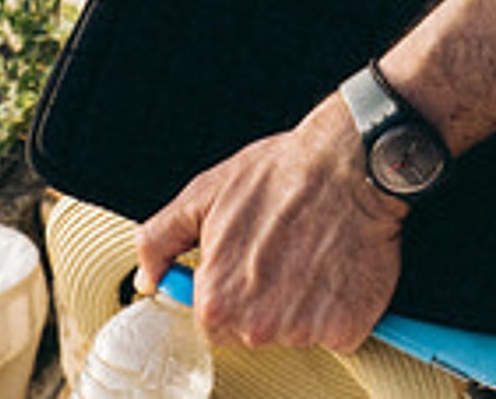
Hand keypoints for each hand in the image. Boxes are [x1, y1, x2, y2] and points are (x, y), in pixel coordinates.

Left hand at [134, 93, 408, 352]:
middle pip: (252, 330)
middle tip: (279, 249)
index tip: (245, 260)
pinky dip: (336, 306)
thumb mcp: (204, 194)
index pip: (212, 322)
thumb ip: (160, 240)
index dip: (227, 287)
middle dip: (263, 297)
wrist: (349, 164)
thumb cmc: (278, 173)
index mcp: (217, 301)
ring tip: (308, 251)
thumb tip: (146, 278)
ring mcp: (304, 332)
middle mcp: (258, 327)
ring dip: (301, 300)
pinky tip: (333, 265)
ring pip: (294, 331)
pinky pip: (335, 331)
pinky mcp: (347, 330)